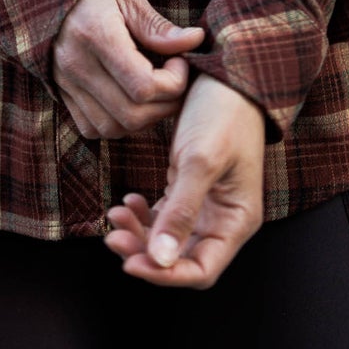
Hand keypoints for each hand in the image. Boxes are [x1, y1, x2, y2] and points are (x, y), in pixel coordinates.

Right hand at [51, 0, 205, 139]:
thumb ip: (158, 26)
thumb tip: (195, 41)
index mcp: (96, 34)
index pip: (143, 86)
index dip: (173, 82)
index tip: (179, 61)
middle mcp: (77, 64)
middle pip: (132, 114)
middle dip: (165, 105)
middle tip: (174, 81)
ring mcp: (66, 82)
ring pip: (113, 128)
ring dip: (143, 118)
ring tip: (154, 91)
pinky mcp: (61, 93)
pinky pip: (92, 128)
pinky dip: (117, 123)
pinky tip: (129, 98)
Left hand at [103, 72, 265, 288]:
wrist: (227, 73)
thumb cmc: (223, 114)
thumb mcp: (199, 160)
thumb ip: (180, 212)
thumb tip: (159, 260)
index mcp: (237, 221)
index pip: (200, 271)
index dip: (165, 275)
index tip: (131, 263)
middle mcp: (223, 220)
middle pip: (180, 259)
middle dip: (145, 253)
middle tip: (112, 237)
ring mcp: (206, 205)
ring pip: (167, 239)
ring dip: (139, 233)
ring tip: (115, 213)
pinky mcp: (190, 188)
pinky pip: (164, 215)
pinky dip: (143, 215)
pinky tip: (127, 200)